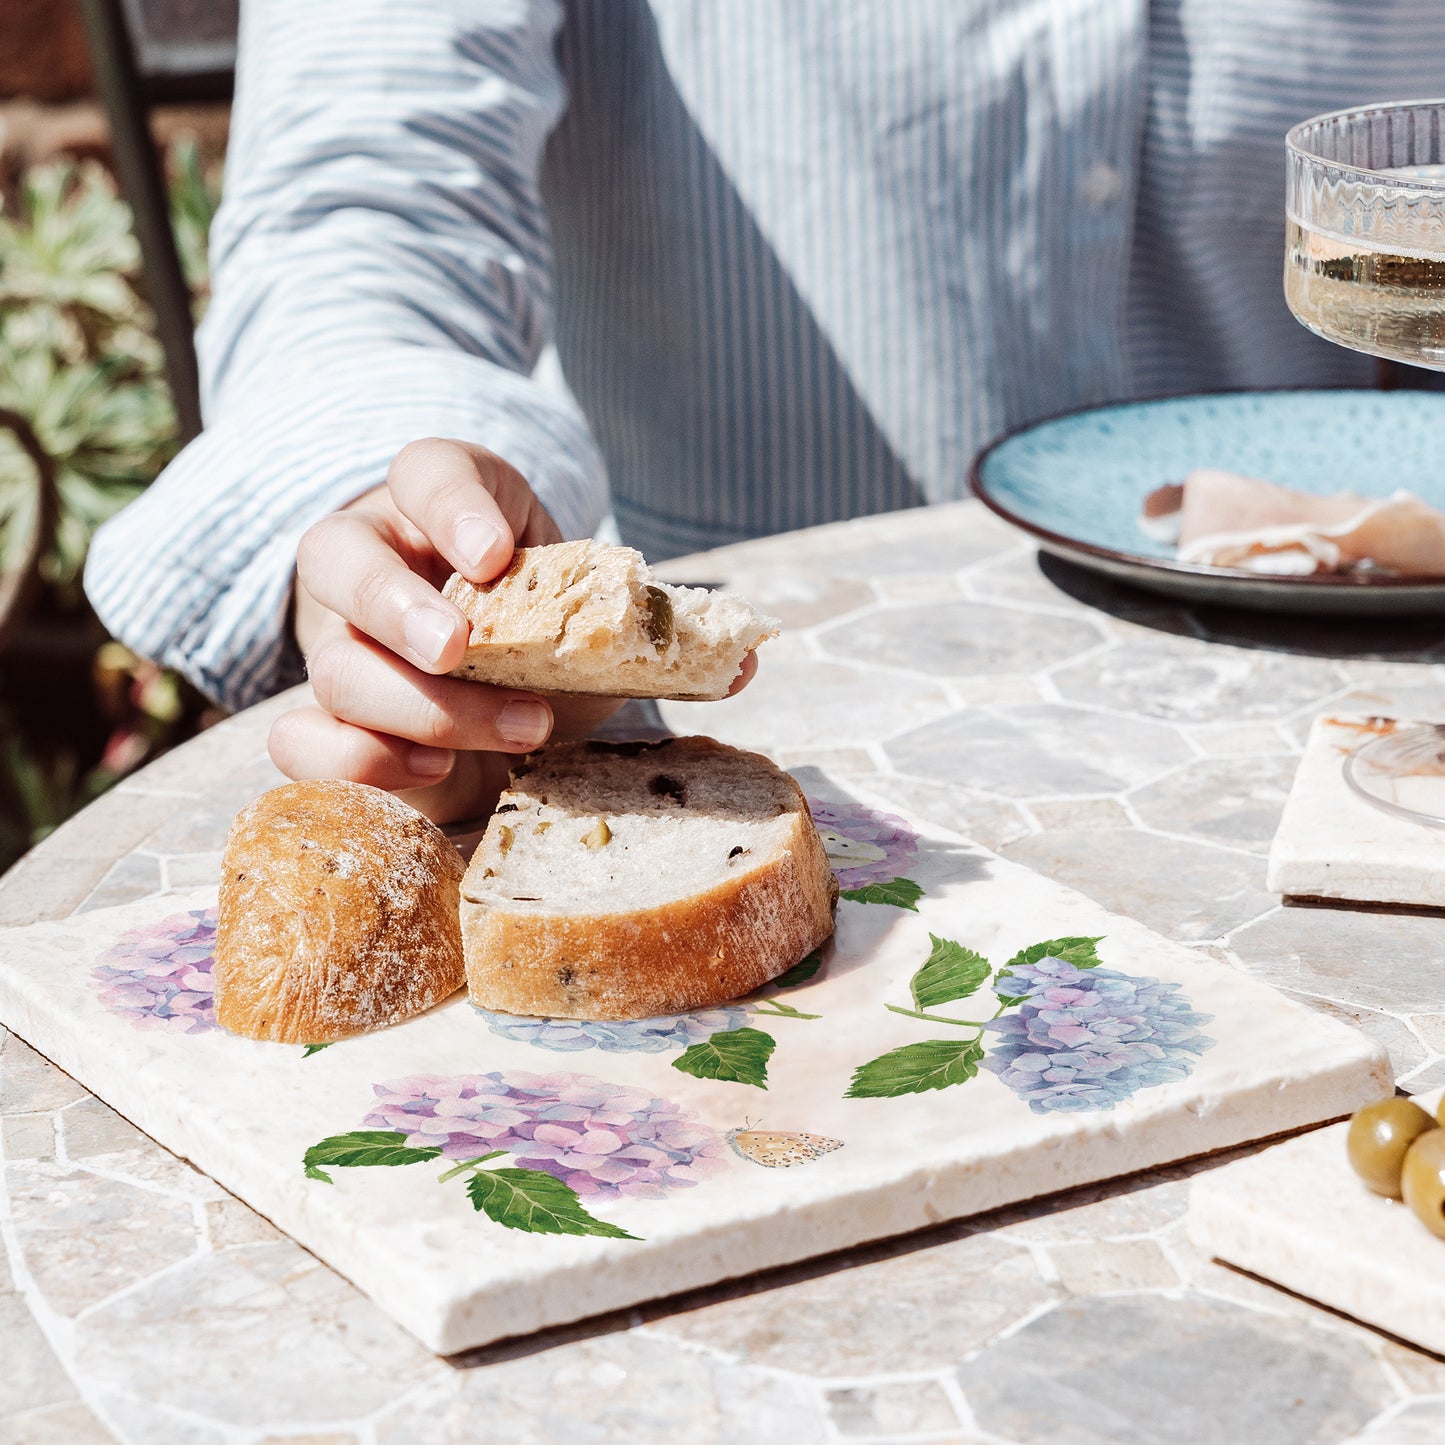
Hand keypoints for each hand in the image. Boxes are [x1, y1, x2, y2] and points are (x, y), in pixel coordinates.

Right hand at [269, 437, 616, 821]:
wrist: (529, 702)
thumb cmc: (557, 634)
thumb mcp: (585, 603)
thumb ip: (595, 606)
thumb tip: (633, 633)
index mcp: (443, 509)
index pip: (427, 472)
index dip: (453, 505)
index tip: (495, 553)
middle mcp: (376, 563)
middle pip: (336, 557)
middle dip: (396, 607)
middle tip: (457, 647)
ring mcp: (345, 645)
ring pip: (334, 666)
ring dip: (422, 708)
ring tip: (518, 729)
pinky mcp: (334, 723)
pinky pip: (298, 740)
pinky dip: (357, 761)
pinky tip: (434, 767)